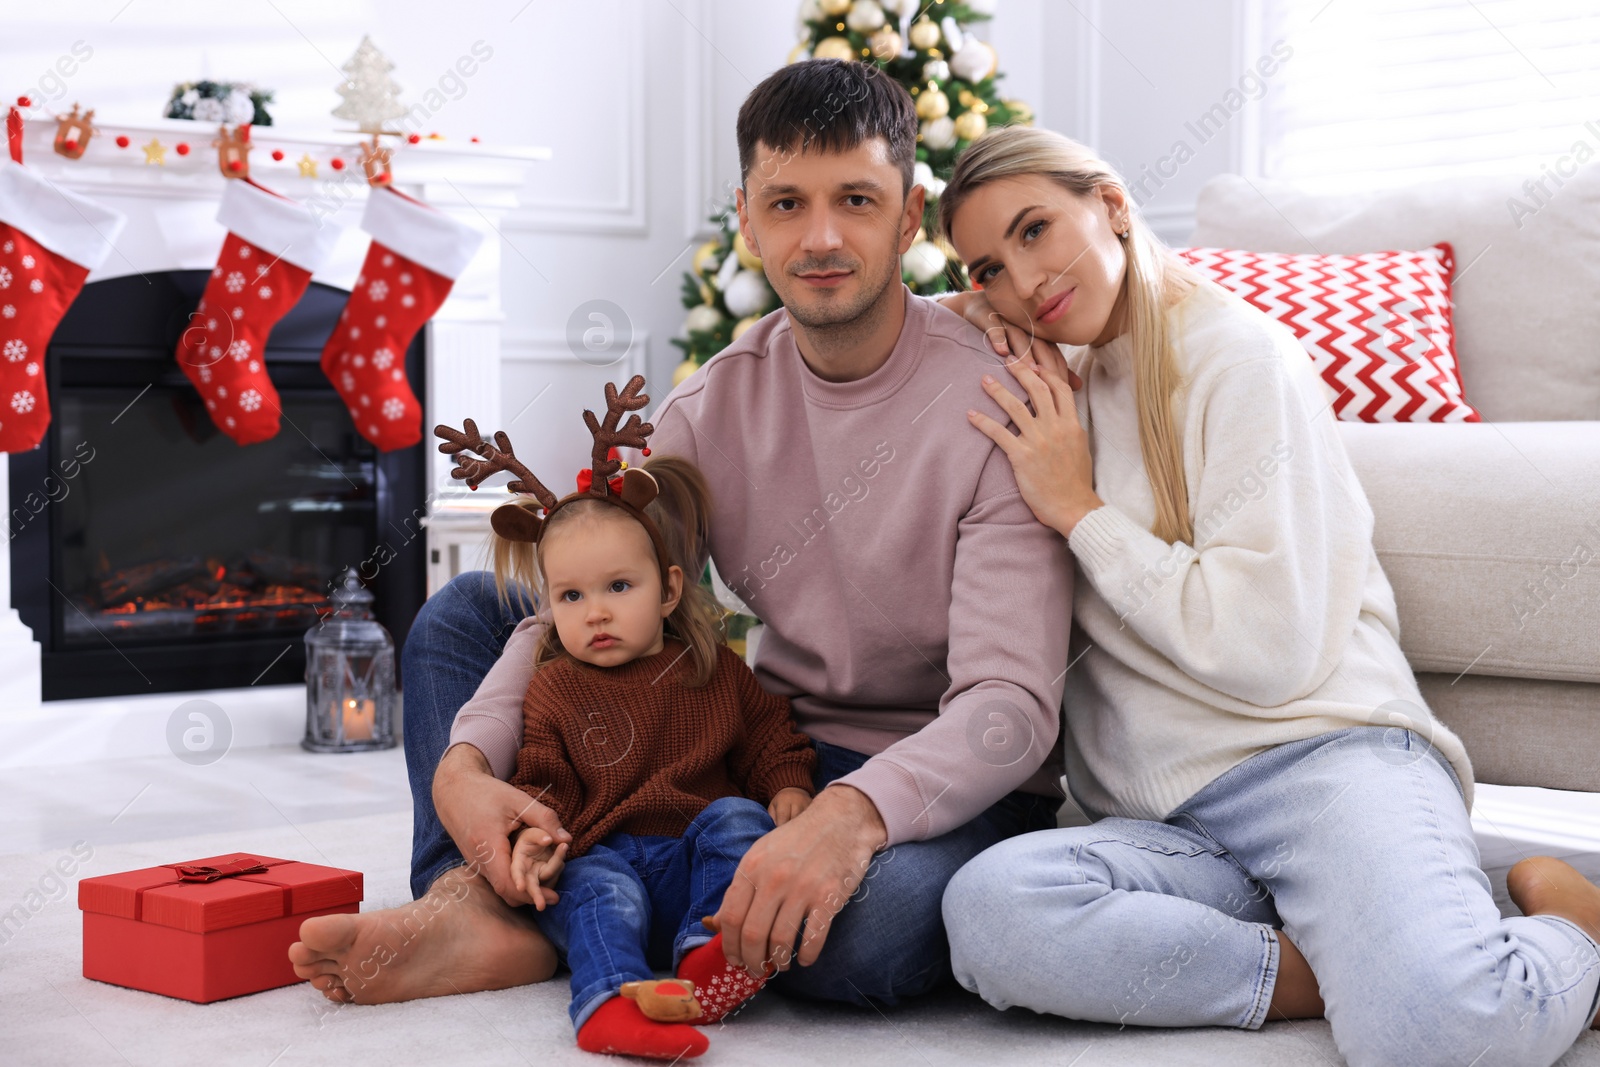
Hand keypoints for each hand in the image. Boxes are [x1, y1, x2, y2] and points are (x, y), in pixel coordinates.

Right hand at [432, 742, 573, 907]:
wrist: (455, 791)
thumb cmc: (487, 793)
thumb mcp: (519, 800)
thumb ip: (544, 819)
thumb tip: (567, 840)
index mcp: (488, 846)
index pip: (507, 884)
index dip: (530, 894)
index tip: (552, 898)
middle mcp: (478, 861)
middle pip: (505, 892)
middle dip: (530, 896)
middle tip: (555, 895)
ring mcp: (475, 864)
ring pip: (500, 888)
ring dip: (522, 889)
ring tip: (547, 885)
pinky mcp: (477, 862)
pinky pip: (496, 879)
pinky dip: (513, 880)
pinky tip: (531, 873)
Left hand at [714, 784, 886, 977]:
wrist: (840, 820)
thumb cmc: (797, 840)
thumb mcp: (761, 855)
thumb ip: (739, 889)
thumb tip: (712, 924)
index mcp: (752, 866)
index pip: (730, 917)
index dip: (730, 945)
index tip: (735, 959)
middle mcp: (774, 878)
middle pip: (753, 934)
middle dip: (752, 960)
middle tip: (757, 969)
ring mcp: (803, 888)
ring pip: (781, 941)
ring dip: (778, 961)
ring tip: (780, 964)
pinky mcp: (829, 897)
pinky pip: (813, 939)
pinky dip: (806, 956)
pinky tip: (804, 959)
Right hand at [940, 290, 1083, 382]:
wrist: (978, 309)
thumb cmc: (1007, 336)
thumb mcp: (1029, 352)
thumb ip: (1052, 368)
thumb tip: (1078, 386)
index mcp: (1040, 337)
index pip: (1053, 355)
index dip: (1058, 372)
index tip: (1060, 394)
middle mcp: (1027, 329)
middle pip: (1040, 347)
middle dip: (1045, 365)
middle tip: (1048, 386)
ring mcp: (1009, 322)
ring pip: (1020, 338)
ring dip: (1025, 353)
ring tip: (1028, 370)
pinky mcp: (990, 317)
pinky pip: (995, 328)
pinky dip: (999, 338)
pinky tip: (1000, 350)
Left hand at [968, 358, 1101, 538]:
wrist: (1073, 507)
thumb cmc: (1076, 481)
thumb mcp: (1080, 447)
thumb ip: (1070, 427)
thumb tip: (1062, 414)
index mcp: (1072, 424)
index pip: (1059, 387)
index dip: (1045, 372)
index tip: (1033, 363)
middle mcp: (1056, 427)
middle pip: (1037, 388)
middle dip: (1021, 370)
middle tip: (1007, 359)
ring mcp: (1038, 441)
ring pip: (1016, 407)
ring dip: (998, 390)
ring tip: (984, 380)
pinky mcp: (1022, 456)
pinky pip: (999, 434)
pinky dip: (983, 422)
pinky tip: (971, 414)